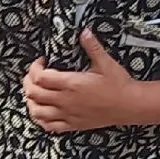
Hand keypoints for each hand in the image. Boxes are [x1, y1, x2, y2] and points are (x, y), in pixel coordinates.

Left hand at [23, 29, 137, 132]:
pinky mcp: (73, 125)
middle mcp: (66, 101)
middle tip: (34, 74)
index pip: (40, 77)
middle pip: (33, 93)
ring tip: (35, 93)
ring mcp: (68, 114)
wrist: (130, 105)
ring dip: (31, 101)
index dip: (35, 68)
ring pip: (37, 112)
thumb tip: (84, 32)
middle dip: (28, 82)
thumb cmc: (119, 85)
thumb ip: (92, 46)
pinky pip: (49, 126)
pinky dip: (40, 119)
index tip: (42, 62)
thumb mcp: (105, 62)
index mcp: (72, 84)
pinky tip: (42, 111)